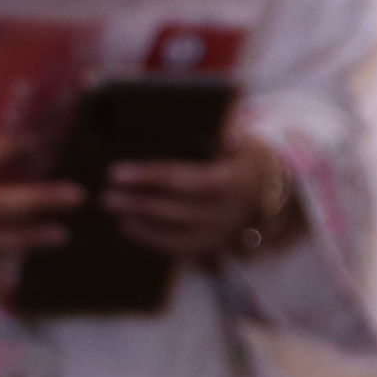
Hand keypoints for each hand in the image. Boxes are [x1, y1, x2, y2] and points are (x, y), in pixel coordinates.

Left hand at [99, 132, 297, 269]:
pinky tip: (126, 225)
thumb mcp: (241, 138)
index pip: (190, 180)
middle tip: (106, 192)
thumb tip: (213, 130)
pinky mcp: (213, 245)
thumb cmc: (244, 155)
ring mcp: (222, 232)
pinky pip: (177, 247)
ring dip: (140, 218)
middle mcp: (231, 211)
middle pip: (178, 209)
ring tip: (111, 204)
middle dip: (140, 201)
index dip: (152, 177)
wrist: (270, 186)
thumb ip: (225, 129)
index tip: (117, 171)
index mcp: (237, 180)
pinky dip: (150, 237)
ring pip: (175, 230)